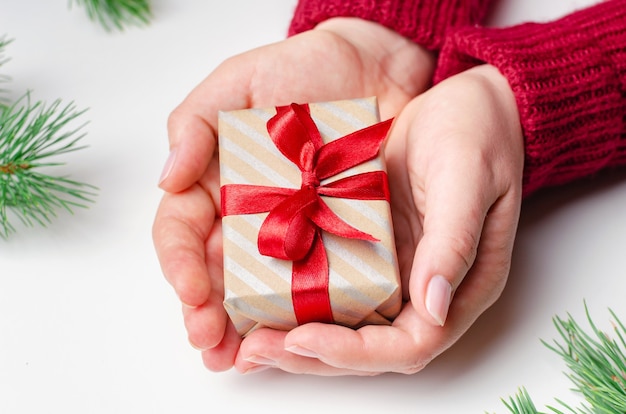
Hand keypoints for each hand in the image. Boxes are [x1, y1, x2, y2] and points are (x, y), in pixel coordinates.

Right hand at [152, 17, 434, 371]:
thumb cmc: (301, 69)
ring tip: (240, 356)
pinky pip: (313, 276)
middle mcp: (246, 213)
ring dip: (245, 324)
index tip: (190, 291)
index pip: (181, 231)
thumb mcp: (236, 82)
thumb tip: (165, 179)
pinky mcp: (332, 234)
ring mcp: (290, 228)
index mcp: (214, 182)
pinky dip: (300, 307)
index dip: (178, 263)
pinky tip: (295, 333)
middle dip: (206, 311)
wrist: (374, 68)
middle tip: (210, 342)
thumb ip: (193, 124)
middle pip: (214, 272)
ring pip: (258, 285)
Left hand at [236, 64, 523, 374]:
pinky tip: (259, 291)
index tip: (300, 337)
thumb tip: (434, 307)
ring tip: (246, 337)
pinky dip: (298, 296)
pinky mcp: (370, 247)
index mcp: (461, 286)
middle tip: (253, 351)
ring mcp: (395, 271)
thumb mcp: (467, 177)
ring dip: (296, 334)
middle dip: (310, 355)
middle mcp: (424, 290)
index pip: (408, 345)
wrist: (463, 104)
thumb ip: (453, 242)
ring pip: (345, 322)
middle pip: (367, 346)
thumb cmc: (477, 134)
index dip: (353, 352)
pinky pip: (333, 283)